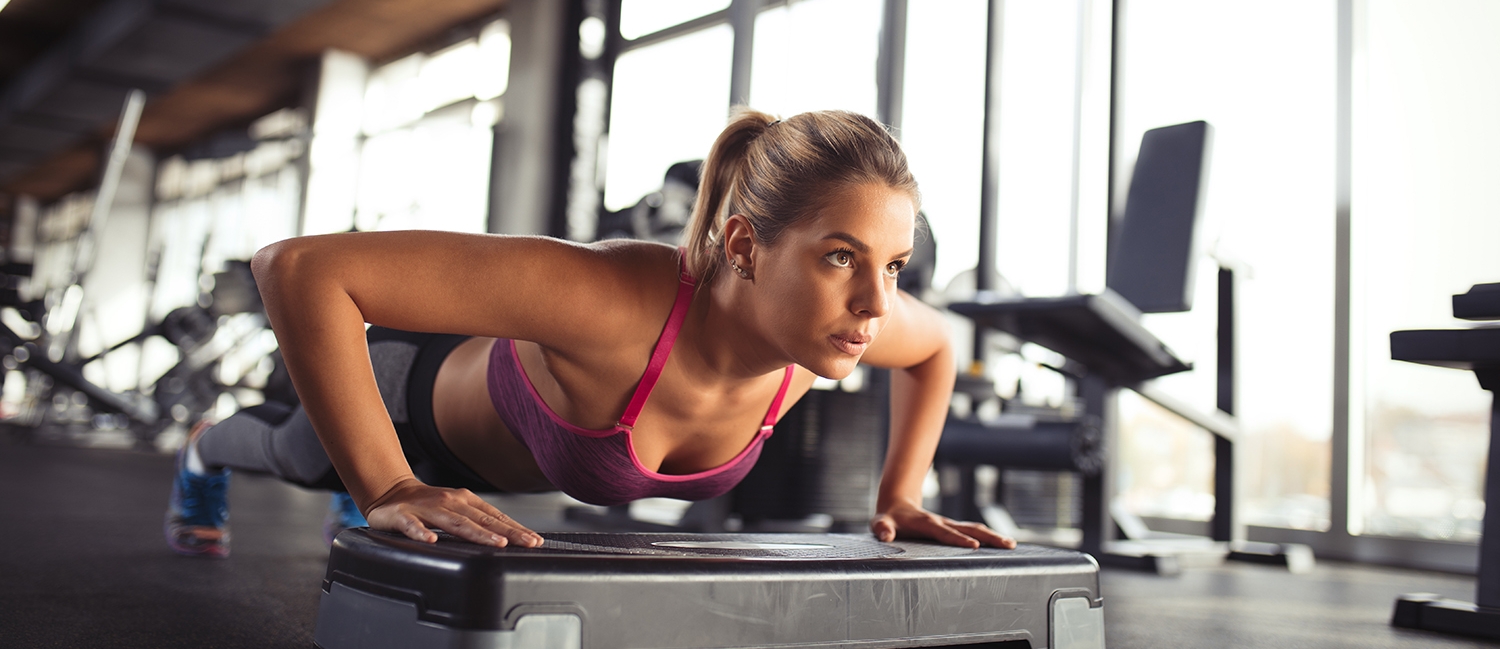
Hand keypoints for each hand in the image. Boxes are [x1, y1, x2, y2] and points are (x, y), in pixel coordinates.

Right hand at [363, 478, 541, 547]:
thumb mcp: (456, 510)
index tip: (535, 540)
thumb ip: (477, 522)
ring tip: (497, 544)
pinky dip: (421, 534)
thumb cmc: (427, 505)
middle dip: (507, 532)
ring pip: (455, 523)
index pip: (495, 516)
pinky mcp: (403, 517)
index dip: (516, 528)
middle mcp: (450, 502)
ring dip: (478, 534)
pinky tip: (431, 541)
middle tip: (527, 543)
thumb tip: (508, 537)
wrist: (390, 492)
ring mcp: (427, 509)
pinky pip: (413, 526)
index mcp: (465, 501)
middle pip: (482, 520)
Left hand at [870, 503, 1015, 548]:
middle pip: (968, 528)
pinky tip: (1003, 545)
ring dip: (993, 537)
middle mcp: (942, 522)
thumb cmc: (889, 518)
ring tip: (1012, 545)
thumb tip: (885, 534)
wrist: (897, 503)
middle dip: (987, 537)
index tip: (973, 546)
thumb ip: (882, 528)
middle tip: (1007, 545)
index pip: (943, 532)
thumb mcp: (881, 522)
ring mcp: (949, 524)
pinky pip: (974, 532)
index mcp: (925, 523)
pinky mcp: (954, 528)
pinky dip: (989, 537)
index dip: (957, 539)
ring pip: (975, 529)